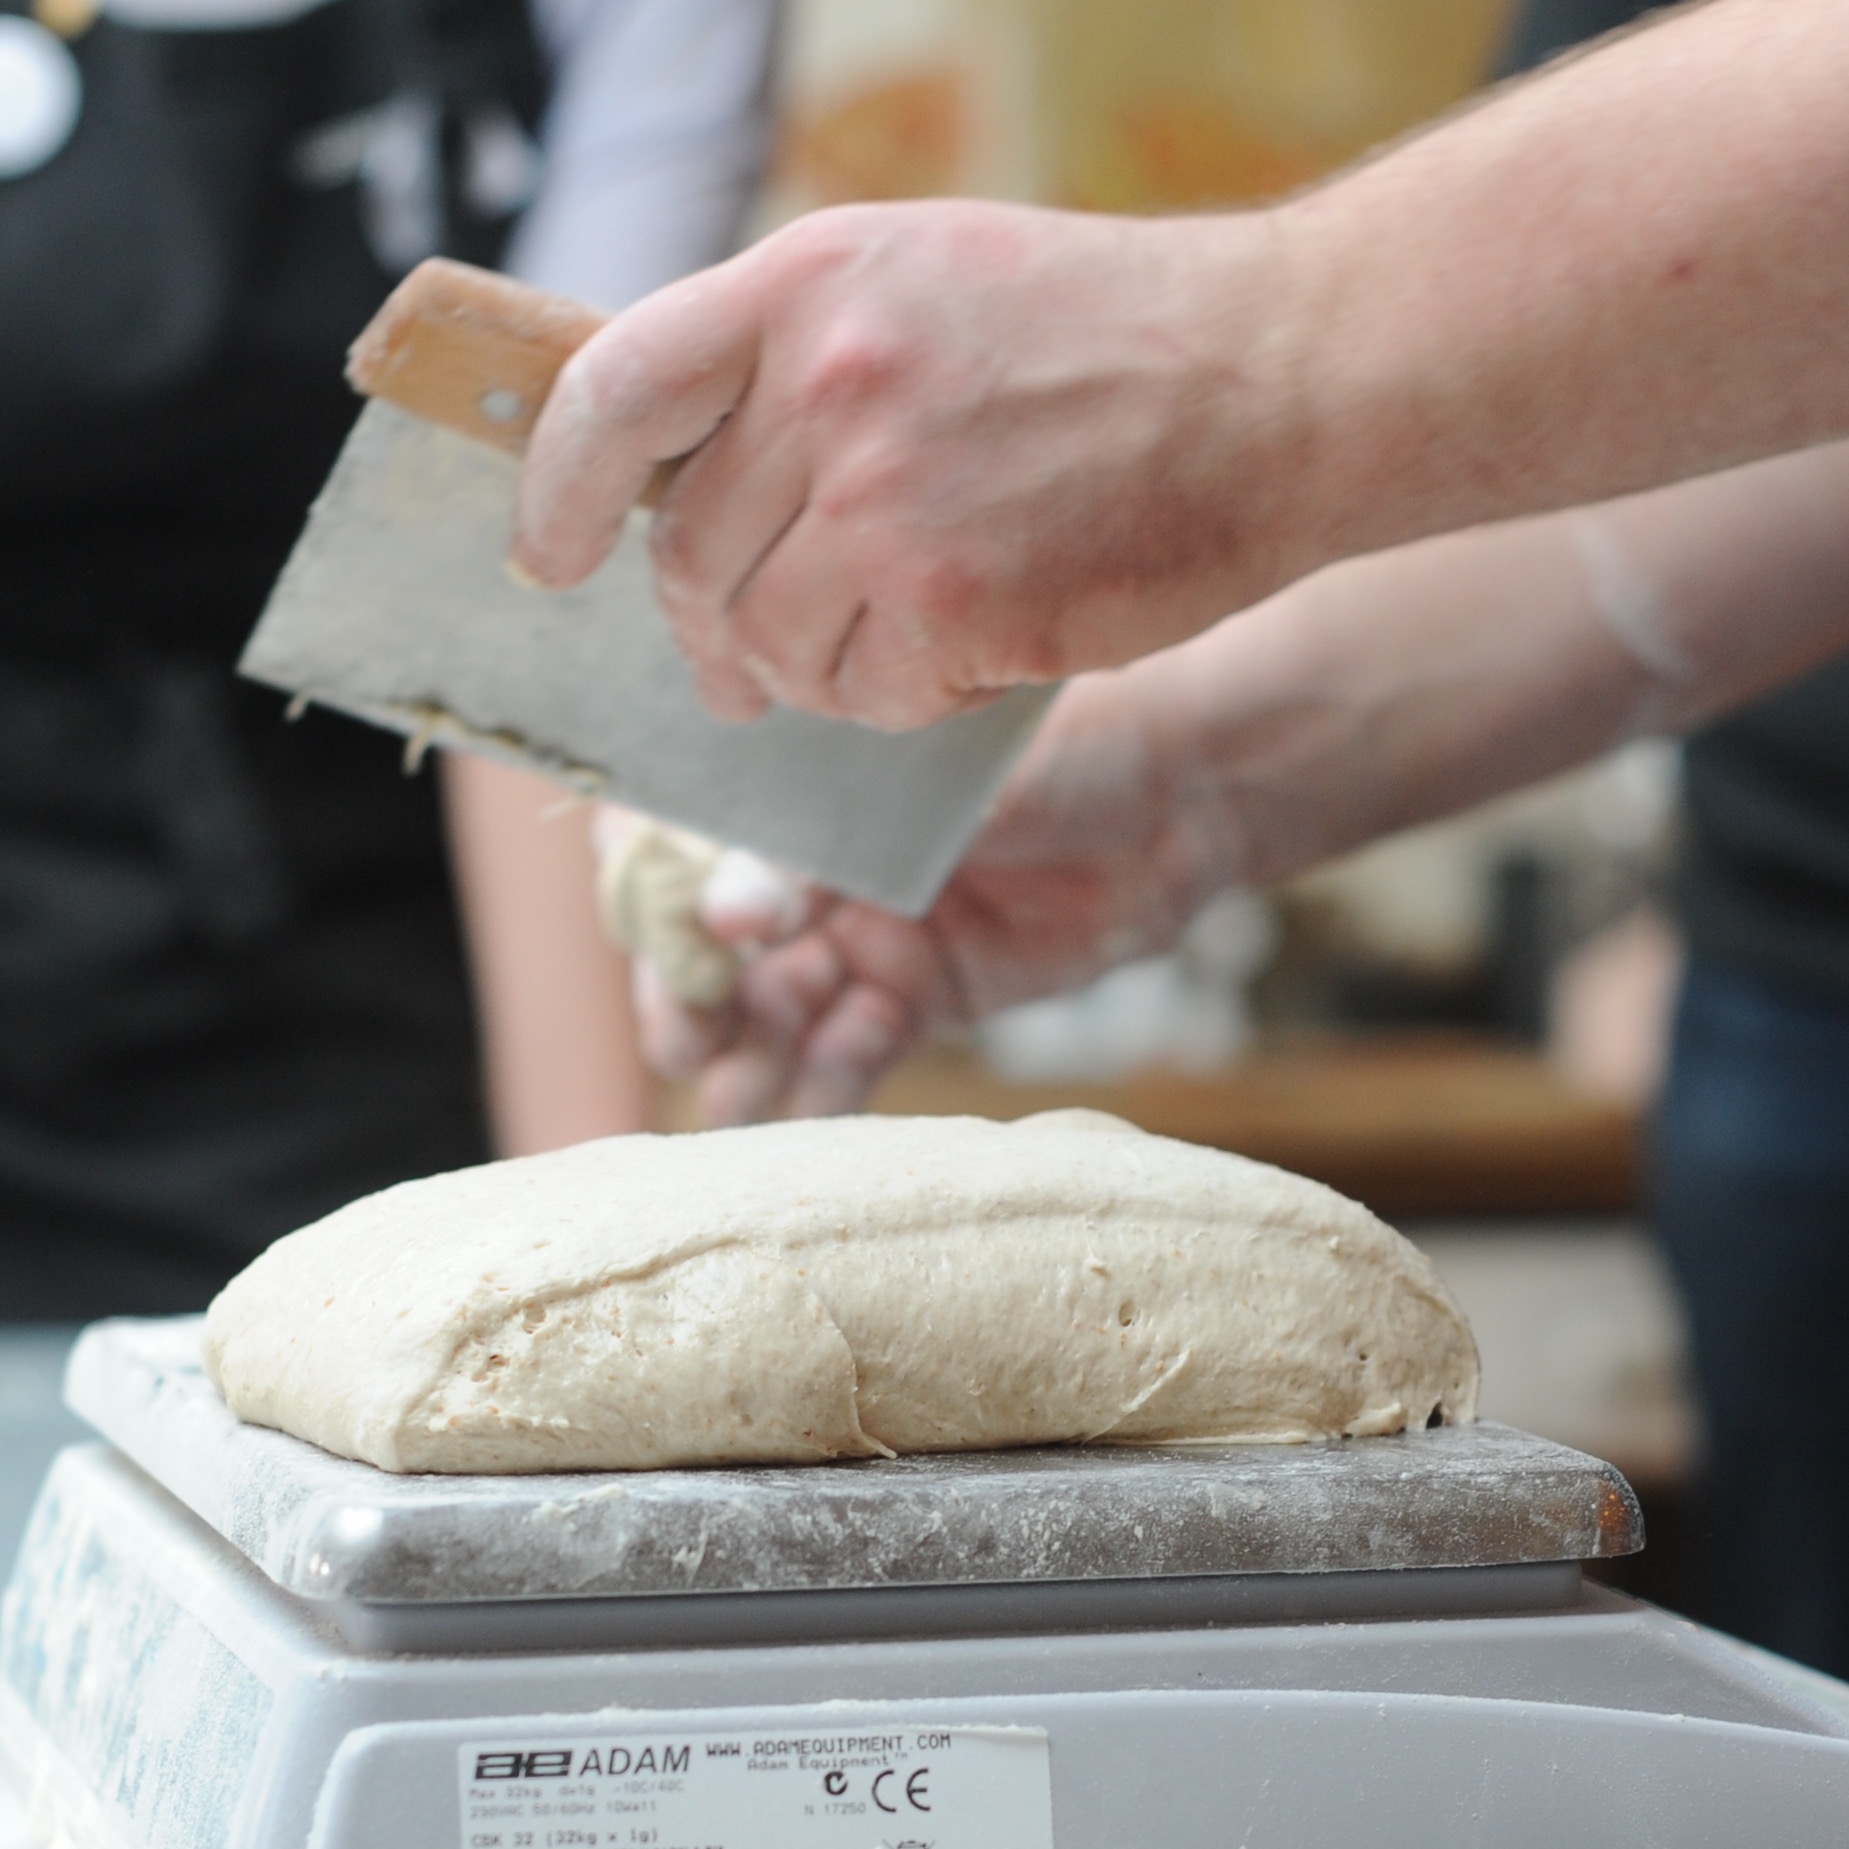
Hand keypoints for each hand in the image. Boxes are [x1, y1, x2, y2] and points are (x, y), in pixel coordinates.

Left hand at [511, 199, 1316, 729]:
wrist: (1277, 378)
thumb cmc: (1111, 336)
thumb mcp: (925, 276)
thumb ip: (796, 352)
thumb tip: (671, 472)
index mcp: (808, 278)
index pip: (614, 390)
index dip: (560, 489)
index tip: (551, 554)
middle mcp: (828, 380)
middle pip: (690, 551)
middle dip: (711, 623)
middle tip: (748, 659)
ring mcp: (886, 496)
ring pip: (765, 641)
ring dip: (810, 671)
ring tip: (893, 639)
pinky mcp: (950, 602)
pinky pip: (858, 694)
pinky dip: (897, 699)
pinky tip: (968, 650)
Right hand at [640, 668, 1254, 1122]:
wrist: (1192, 787)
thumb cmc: (1066, 739)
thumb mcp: (940, 784)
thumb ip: (832, 850)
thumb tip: (726, 915)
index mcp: (796, 782)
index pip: (682, 842)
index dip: (656, 897)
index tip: (668, 940)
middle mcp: (815, 864)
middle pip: (717, 945)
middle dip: (692, 998)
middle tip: (686, 1043)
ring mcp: (867, 933)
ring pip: (779, 1008)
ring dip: (750, 1057)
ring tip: (732, 1106)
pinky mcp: (924, 995)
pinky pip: (856, 1049)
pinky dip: (829, 1082)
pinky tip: (808, 1110)